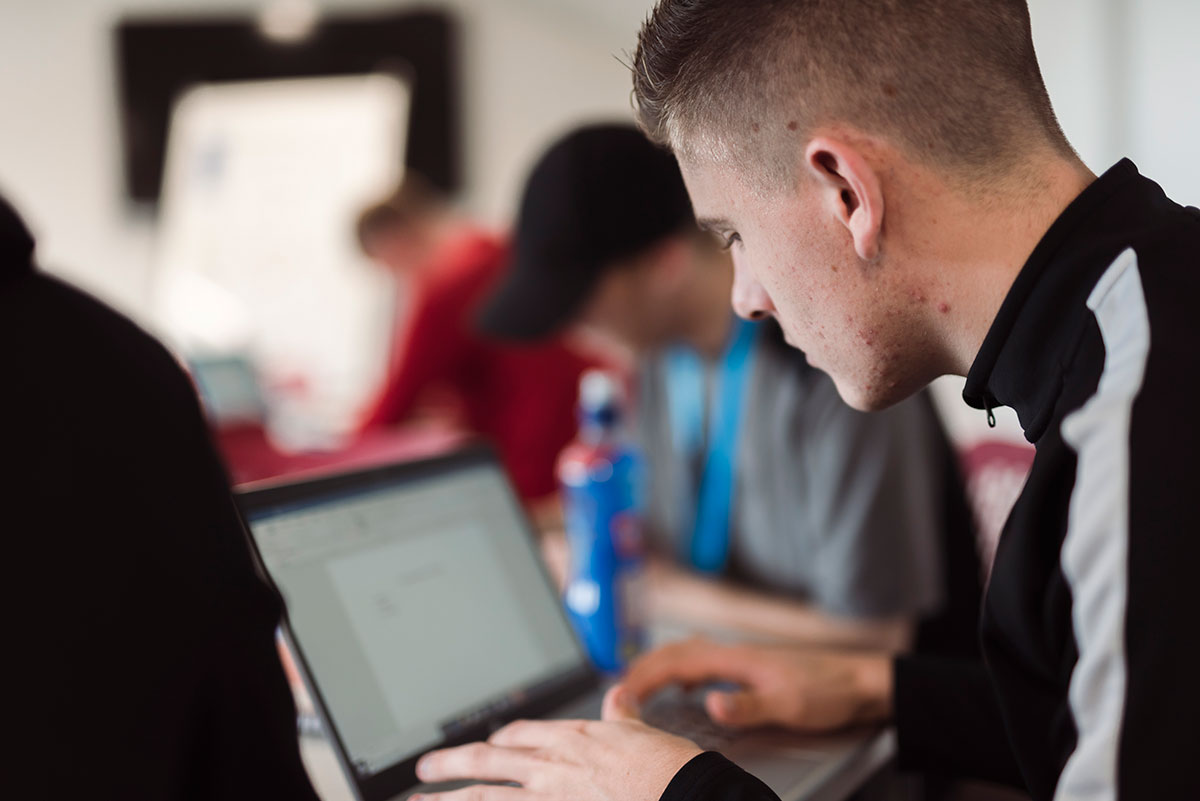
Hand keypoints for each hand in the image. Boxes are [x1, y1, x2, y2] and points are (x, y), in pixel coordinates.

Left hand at [412, 686, 702, 800]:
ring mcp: (548, 798)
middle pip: (486, 764)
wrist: (684, 797)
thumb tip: (619, 696)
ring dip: (447, 800)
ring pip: (483, 798)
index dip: (499, 742)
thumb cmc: (669, 769)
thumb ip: (624, 716)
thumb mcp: (644, 732)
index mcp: (573, 739)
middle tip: (422, 770)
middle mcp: (552, 766)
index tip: (485, 746)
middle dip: (450, 766)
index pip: (521, 736)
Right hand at [623, 638, 892, 731]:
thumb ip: (746, 705)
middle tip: (616, 691)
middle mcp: (733, 653)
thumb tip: (709, 703)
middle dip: (641, 668)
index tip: (620, 693)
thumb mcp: (787, 704)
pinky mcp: (750, 667)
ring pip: (687, 656)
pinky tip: (684, 689)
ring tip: (638, 687)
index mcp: (735, 659)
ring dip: (659, 667)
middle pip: (675, 653)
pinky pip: (703, 664)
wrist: (859, 680)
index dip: (644, 676)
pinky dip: (681, 672)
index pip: (676, 662)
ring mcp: (741, 658)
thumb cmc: (827, 691)